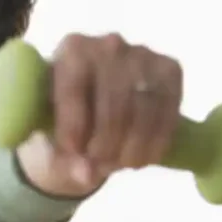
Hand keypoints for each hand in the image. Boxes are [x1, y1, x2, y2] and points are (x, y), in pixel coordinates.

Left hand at [18, 33, 183, 196]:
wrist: (94, 97)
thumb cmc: (62, 111)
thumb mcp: (51, 130)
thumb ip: (62, 152)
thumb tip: (86, 176)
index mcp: (70, 49)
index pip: (73, 89)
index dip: (73, 126)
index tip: (74, 154)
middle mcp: (107, 44)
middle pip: (112, 103)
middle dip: (105, 143)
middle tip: (98, 166)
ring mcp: (143, 54)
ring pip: (143, 110)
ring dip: (132, 147)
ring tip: (120, 165)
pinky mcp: (170, 69)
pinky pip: (169, 111)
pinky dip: (157, 141)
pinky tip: (144, 158)